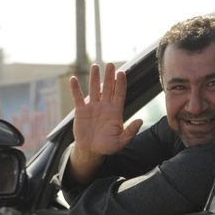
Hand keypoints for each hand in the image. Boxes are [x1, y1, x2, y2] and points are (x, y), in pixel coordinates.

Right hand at [68, 63, 143, 183]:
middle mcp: (105, 107)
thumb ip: (131, 131)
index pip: (120, 94)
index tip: (122, 72)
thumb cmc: (108, 146)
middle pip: (108, 88)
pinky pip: (78, 98)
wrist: (91, 150)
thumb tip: (140, 120)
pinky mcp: (81, 111)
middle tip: (111, 63)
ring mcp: (93, 107)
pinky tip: (73, 79)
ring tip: (95, 66)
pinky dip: (75, 89)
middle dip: (109, 76)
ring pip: (94, 89)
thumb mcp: (121, 141)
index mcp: (116, 112)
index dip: (121, 83)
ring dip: (95, 78)